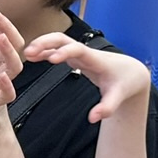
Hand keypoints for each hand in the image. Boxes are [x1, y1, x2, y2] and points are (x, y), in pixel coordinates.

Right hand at [25, 32, 151, 123]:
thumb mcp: (117, 97)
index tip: (50, 59)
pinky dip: (46, 51)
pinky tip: (33, 57)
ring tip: (27, 53)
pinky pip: (58, 50)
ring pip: (59, 42)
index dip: (64, 52)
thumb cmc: (124, 83)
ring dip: (43, 44)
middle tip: (29, 51)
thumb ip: (106, 108)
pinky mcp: (77, 57)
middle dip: (46, 42)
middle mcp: (86, 53)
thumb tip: (93, 119)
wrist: (130, 73)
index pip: (78, 50)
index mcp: (95, 60)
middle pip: (63, 39)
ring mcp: (80, 53)